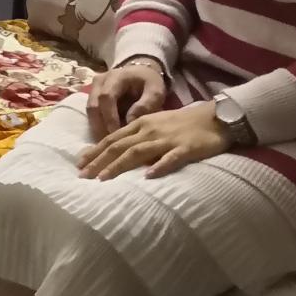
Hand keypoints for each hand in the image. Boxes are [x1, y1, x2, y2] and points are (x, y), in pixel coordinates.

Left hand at [78, 101, 231, 180]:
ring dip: (119, 166)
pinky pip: (171, 158)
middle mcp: (149, 130)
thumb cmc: (183, 123)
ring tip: (103, 179)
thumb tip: (116, 153)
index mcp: (140, 124)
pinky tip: (148, 176)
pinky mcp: (186, 148)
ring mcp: (167, 139)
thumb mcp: (155, 125)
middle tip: (82, 176)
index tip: (78, 164)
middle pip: (119, 146)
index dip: (95, 151)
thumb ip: (137, 137)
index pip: (112, 138)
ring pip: (138, 152)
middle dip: (99, 161)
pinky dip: (159, 166)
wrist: (216, 116)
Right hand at [86, 55, 168, 140]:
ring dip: (98, 127)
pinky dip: (98, 125)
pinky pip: (92, 113)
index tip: (117, 133)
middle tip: (111, 143)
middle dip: (101, 126)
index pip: (106, 97)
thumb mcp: (155, 91)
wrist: (141, 73)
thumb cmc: (149, 83)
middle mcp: (100, 81)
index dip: (110, 116)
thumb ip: (145, 104)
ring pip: (90, 111)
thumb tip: (130, 121)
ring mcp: (93, 88)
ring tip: (109, 142)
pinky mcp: (92, 96)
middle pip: (93, 106)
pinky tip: (107, 137)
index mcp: (116, 77)